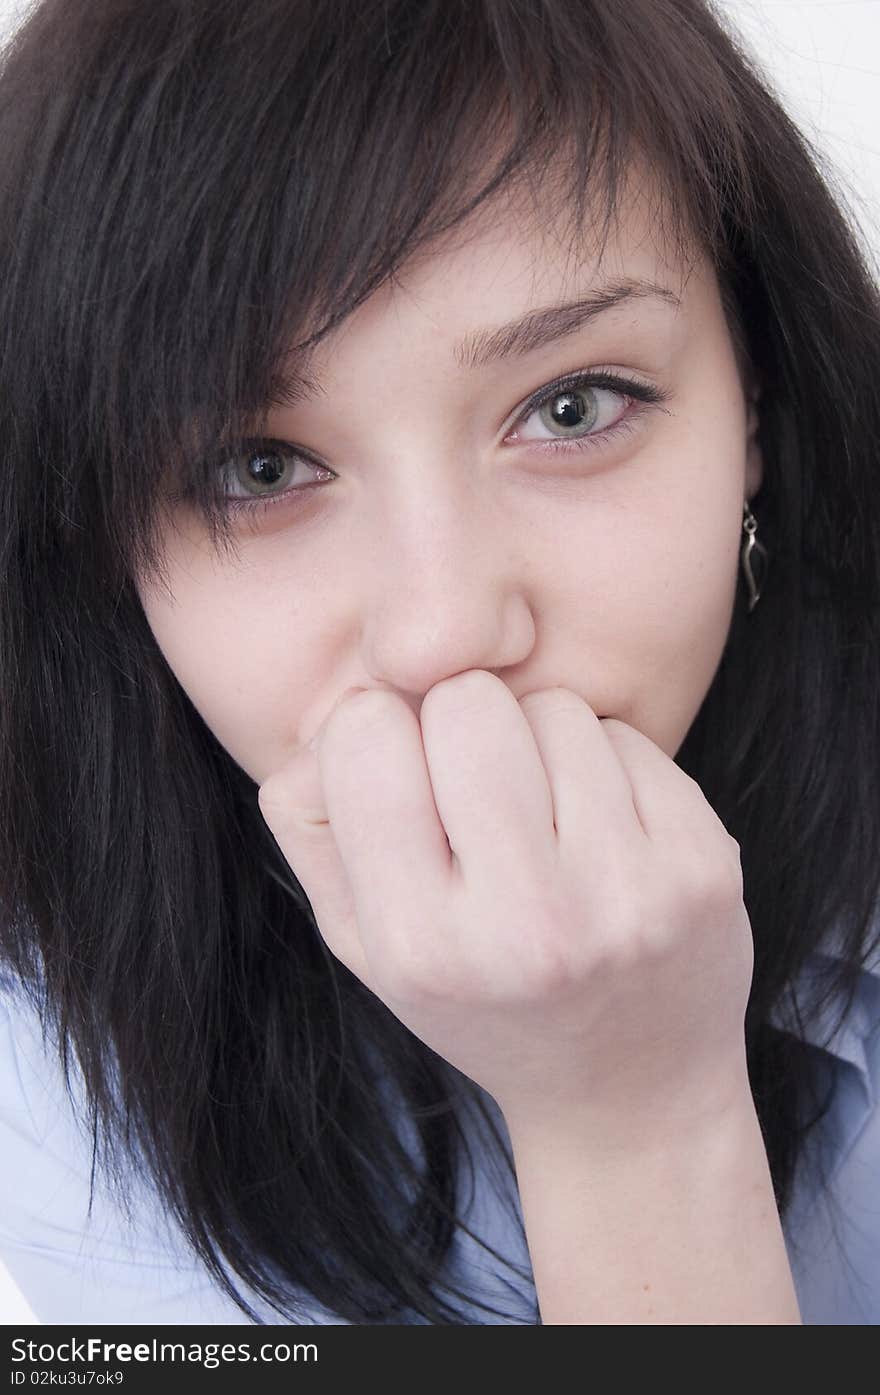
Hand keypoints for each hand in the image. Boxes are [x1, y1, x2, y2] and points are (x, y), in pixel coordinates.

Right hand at [257, 670, 754, 1142]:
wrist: (630, 1093)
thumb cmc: (479, 999)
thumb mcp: (363, 942)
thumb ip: (313, 822)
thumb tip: (342, 702)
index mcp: (422, 945)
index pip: (365, 735)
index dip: (372, 732)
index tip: (397, 771)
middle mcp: (528, 923)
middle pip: (467, 702)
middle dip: (459, 721)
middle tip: (475, 785)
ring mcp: (628, 894)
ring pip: (553, 709)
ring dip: (536, 742)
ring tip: (541, 817)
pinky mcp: (704, 867)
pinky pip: (627, 737)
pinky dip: (603, 763)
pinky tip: (600, 831)